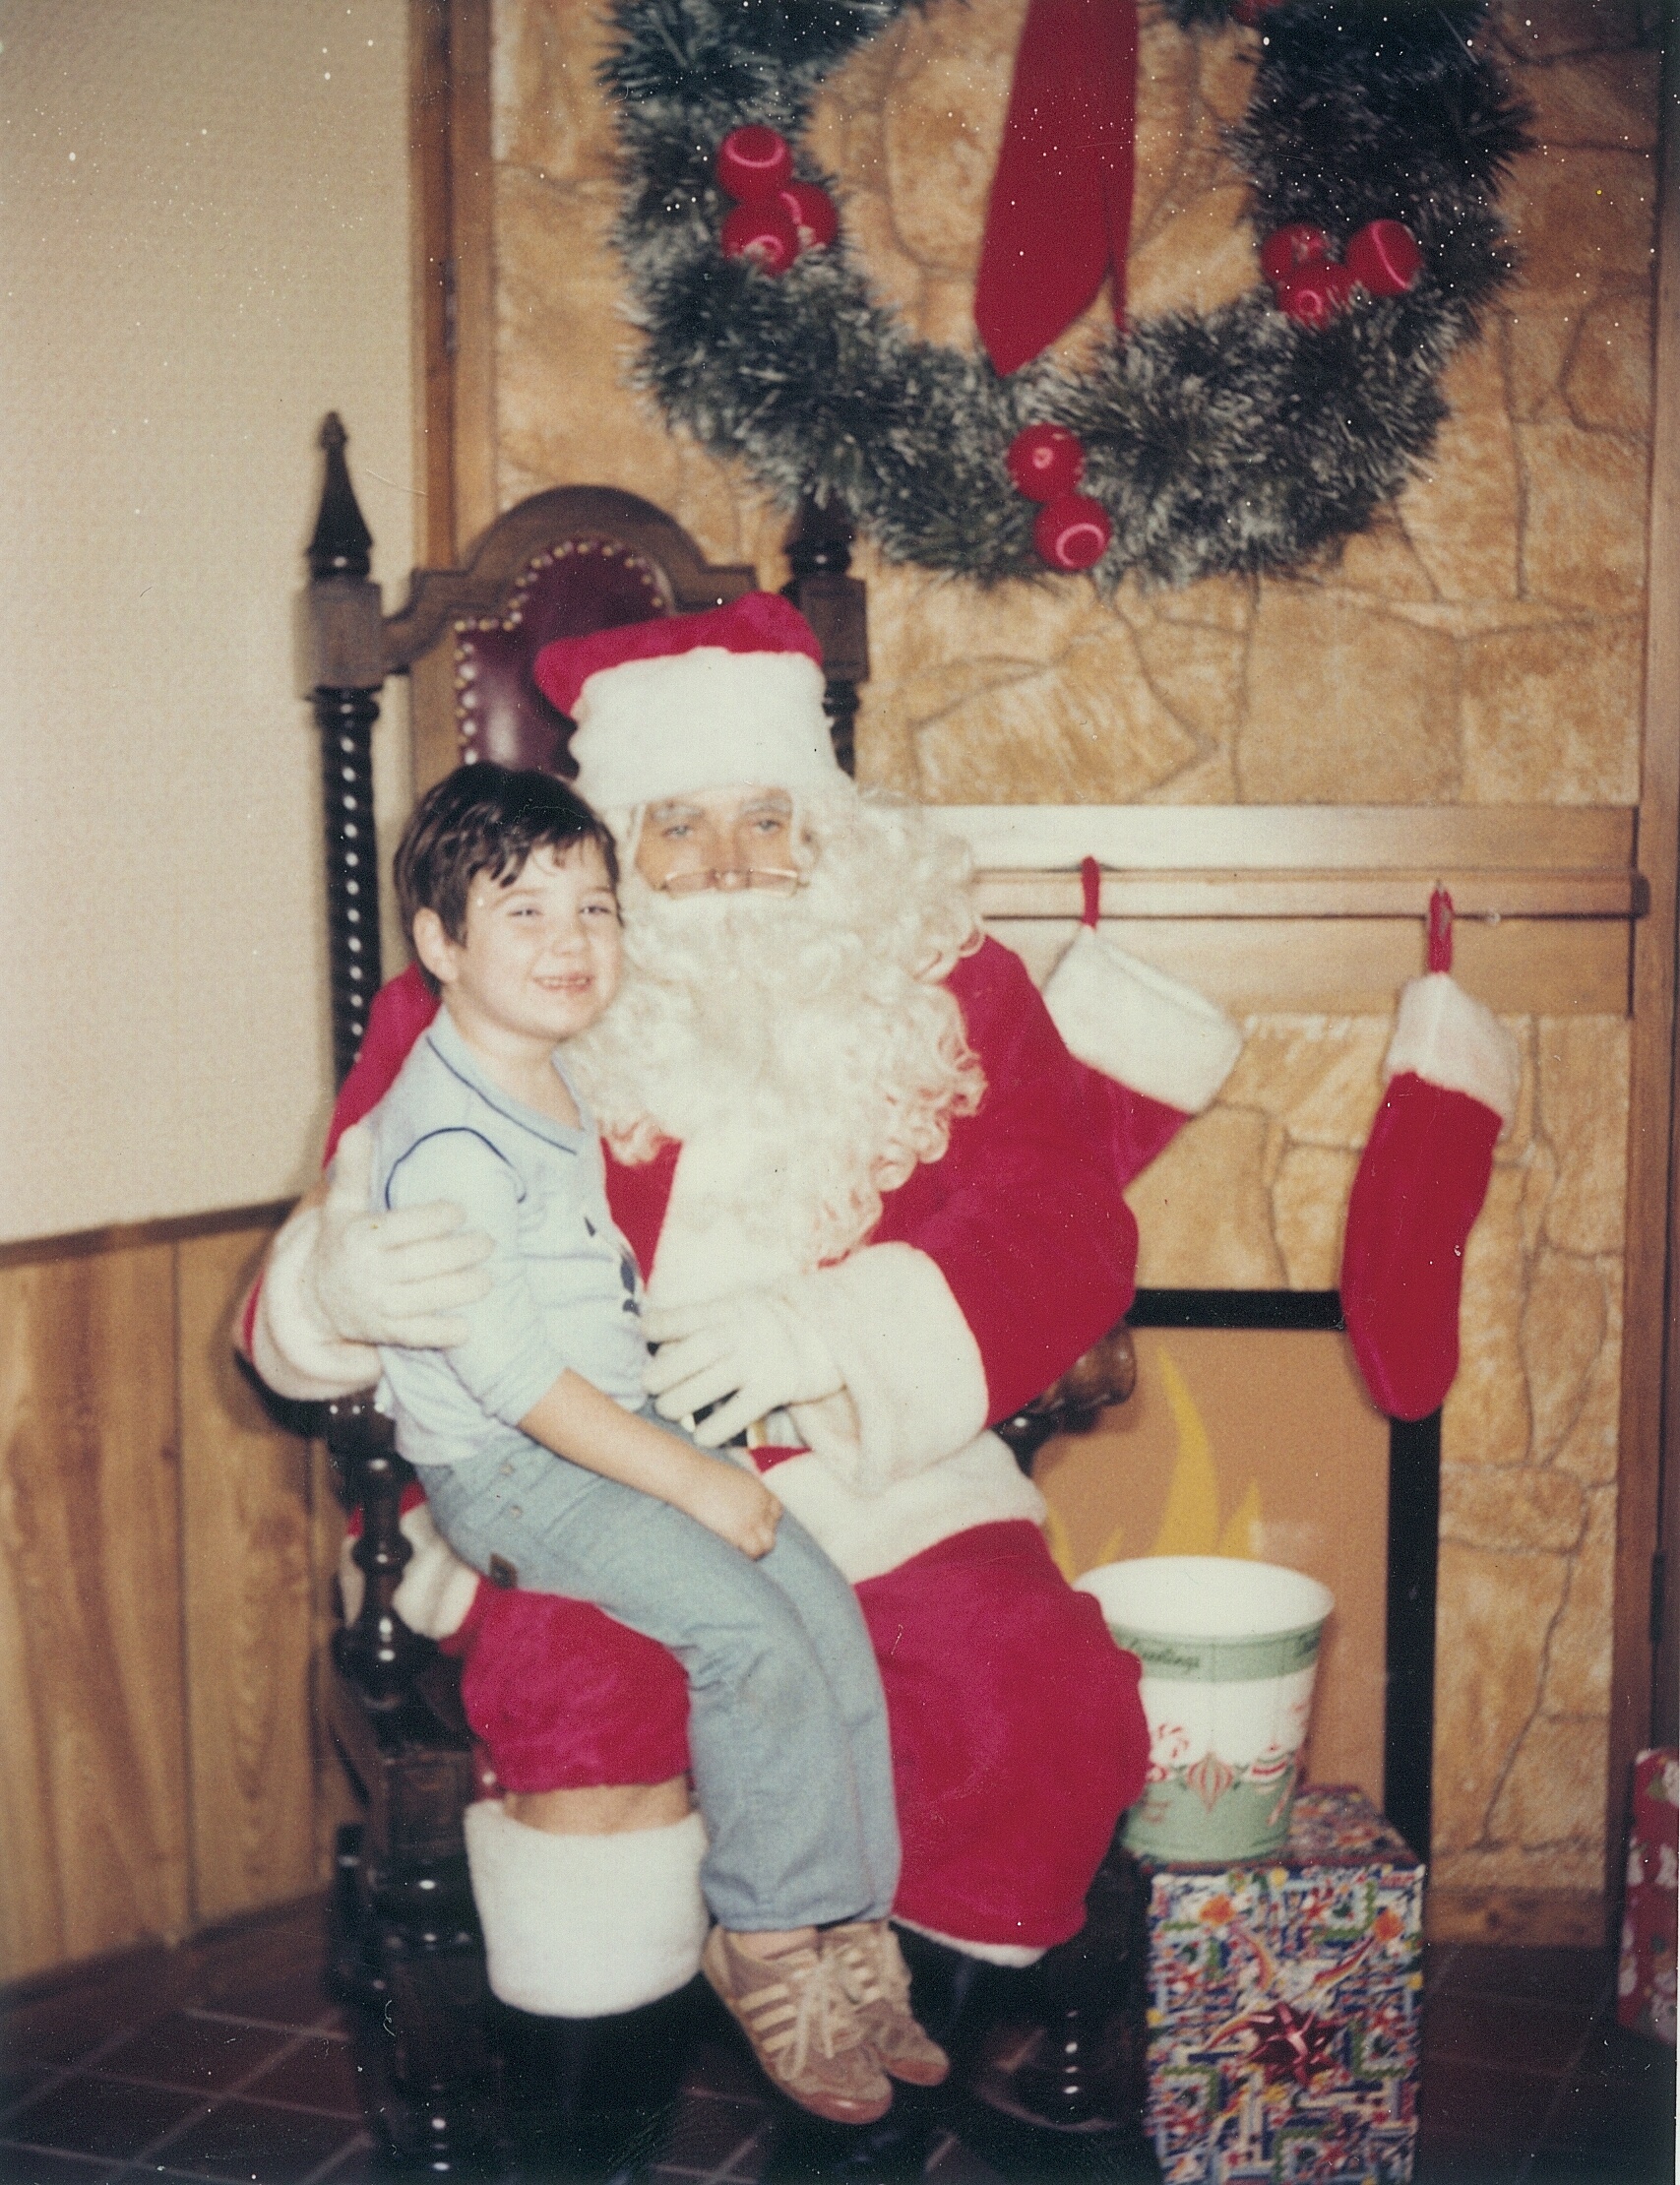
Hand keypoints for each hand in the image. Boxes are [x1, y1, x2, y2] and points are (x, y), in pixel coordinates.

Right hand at [312, 1122, 494, 1347]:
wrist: (313, 1300)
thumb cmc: (342, 1243)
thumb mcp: (342, 1206)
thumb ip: (354, 1170)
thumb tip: (355, 1130)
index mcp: (359, 1237)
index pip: (405, 1226)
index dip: (436, 1218)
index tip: (460, 1212)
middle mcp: (366, 1272)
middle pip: (422, 1262)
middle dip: (461, 1252)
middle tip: (488, 1243)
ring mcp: (375, 1305)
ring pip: (425, 1298)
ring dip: (461, 1290)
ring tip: (489, 1279)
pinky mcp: (383, 1332)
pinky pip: (416, 1335)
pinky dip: (441, 1334)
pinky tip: (467, 1328)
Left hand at [643, 1292, 843, 1447]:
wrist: (836, 1332)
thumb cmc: (783, 1321)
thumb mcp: (749, 1304)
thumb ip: (716, 1316)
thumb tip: (671, 1334)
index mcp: (731, 1308)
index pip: (685, 1316)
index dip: (658, 1326)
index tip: (644, 1335)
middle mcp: (742, 1332)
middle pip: (691, 1353)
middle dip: (663, 1371)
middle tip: (648, 1385)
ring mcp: (759, 1360)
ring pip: (708, 1383)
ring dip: (680, 1401)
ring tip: (668, 1410)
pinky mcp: (776, 1387)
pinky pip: (737, 1412)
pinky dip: (715, 1427)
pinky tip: (702, 1436)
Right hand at [677, 1460, 781, 1557]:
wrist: (691, 1478)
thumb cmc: (701, 1477)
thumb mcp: (730, 1480)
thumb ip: (740, 1494)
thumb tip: (735, 1508)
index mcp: (759, 1489)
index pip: (775, 1511)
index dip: (764, 1520)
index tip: (749, 1525)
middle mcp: (761, 1504)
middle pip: (772, 1528)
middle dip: (760, 1534)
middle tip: (741, 1536)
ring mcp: (753, 1517)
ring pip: (768, 1543)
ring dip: (756, 1546)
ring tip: (738, 1547)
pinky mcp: (741, 1530)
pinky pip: (754, 1551)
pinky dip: (746, 1554)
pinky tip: (732, 1549)